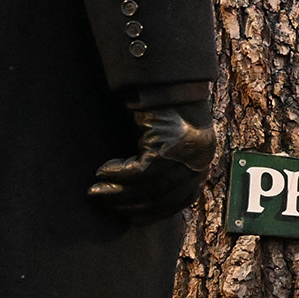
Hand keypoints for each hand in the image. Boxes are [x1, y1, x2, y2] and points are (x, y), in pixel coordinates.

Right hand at [86, 84, 214, 220]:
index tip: (128, 216)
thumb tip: (144, 198)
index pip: (177, 204)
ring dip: (117, 192)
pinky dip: (118, 174)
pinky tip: (104, 171)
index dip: (151, 213)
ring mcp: (183, 158)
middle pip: (160, 199)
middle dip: (128, 205)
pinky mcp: (166, 147)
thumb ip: (169, 170)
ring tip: (97, 190)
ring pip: (147, 189)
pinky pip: (138, 172)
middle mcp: (196, 165)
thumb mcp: (175, 145)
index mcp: (201, 168)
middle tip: (102, 202)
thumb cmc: (169, 112)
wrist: (171, 80)